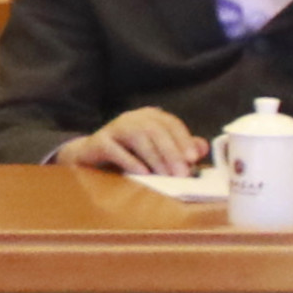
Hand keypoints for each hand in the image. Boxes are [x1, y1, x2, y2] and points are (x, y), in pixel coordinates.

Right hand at [56, 104, 208, 176]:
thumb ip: (179, 149)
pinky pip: (115, 149)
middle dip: (171, 152)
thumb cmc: (129, 155)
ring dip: (154, 158)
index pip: (170, 123)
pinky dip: (130, 161)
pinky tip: (142, 173)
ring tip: (166, 176)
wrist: (90, 158)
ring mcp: (114, 127)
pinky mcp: (99, 141)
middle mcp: (132, 117)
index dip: (183, 139)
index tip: (193, 158)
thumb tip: (202, 147)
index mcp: (150, 117)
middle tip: (182, 173)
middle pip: (155, 130)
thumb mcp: (156, 152)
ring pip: (138, 137)